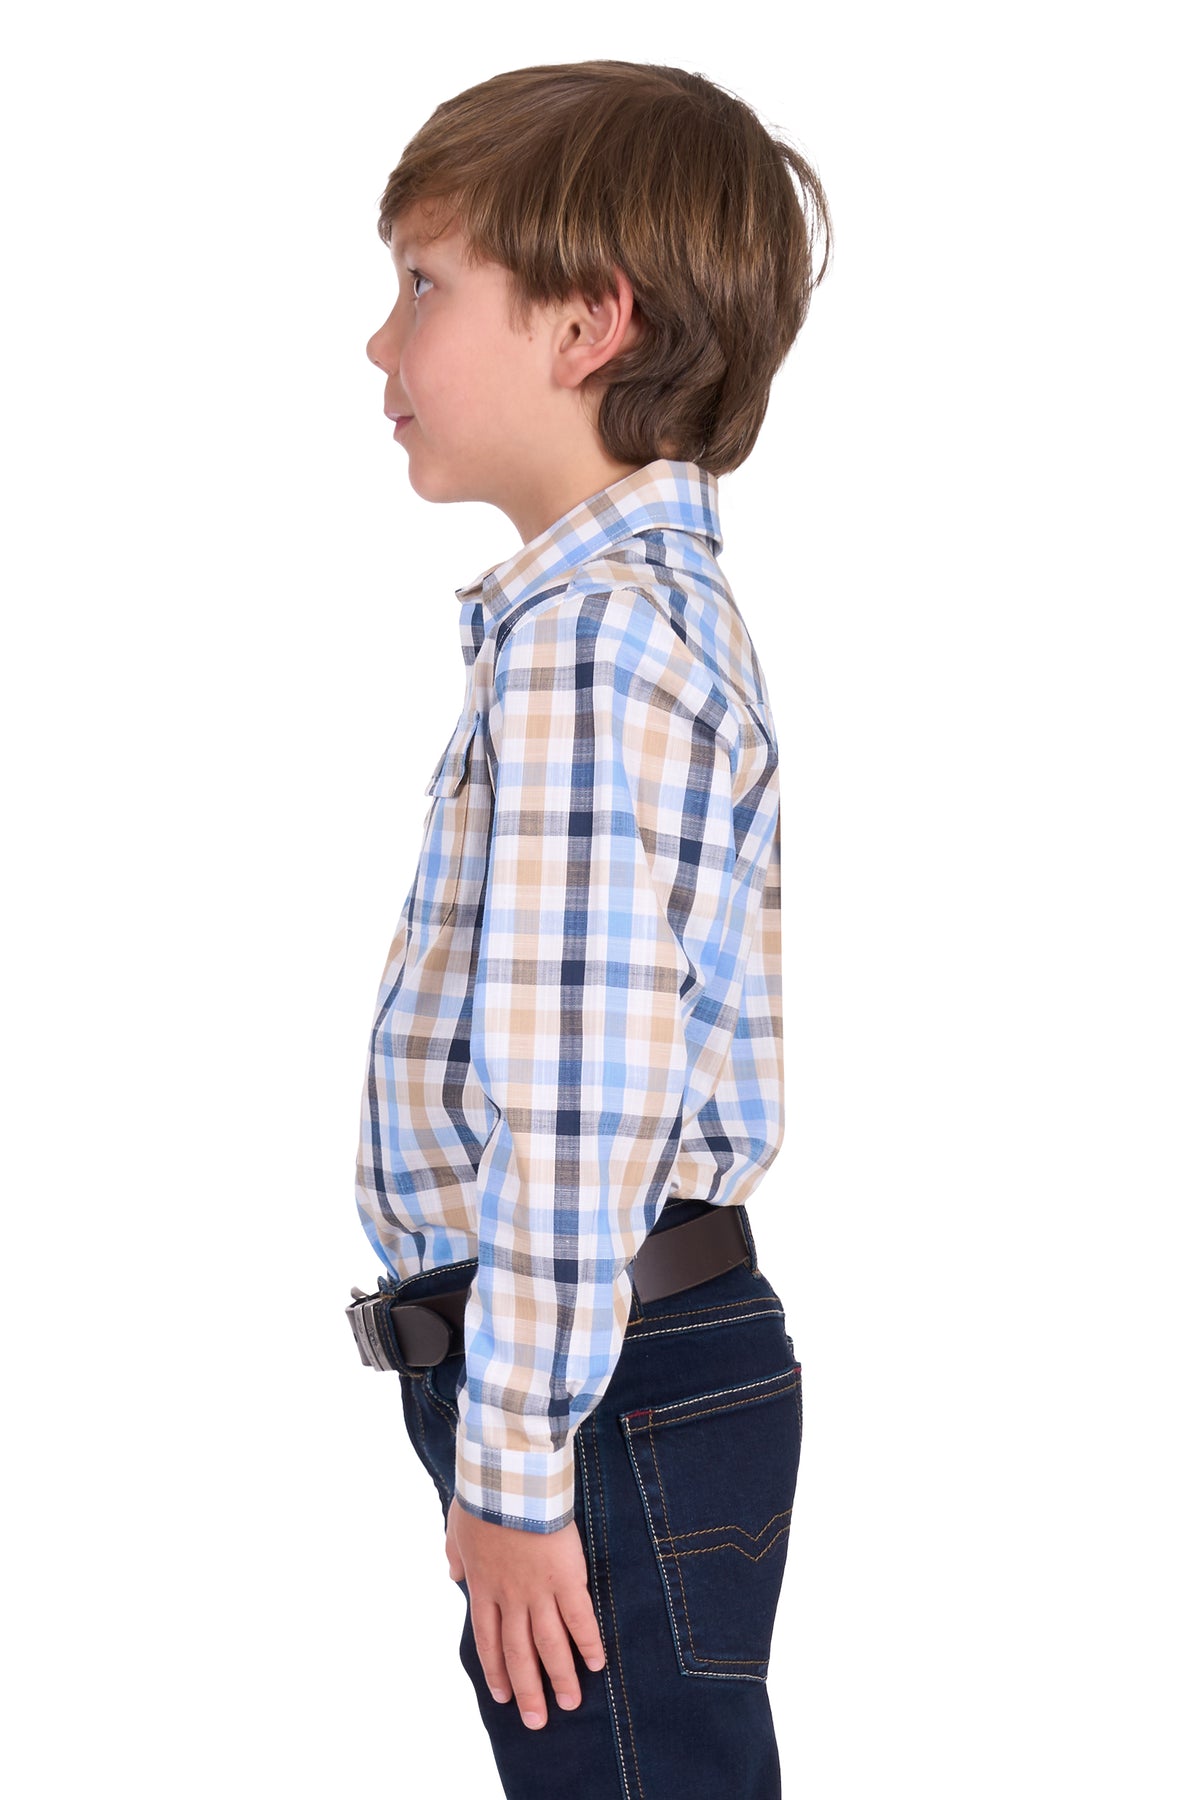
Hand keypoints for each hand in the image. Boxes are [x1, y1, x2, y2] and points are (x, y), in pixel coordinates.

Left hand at [444, 1495, 606, 1729]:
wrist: (509, 1481)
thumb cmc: (482, 1497)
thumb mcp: (456, 1528)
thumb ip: (455, 1555)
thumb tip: (452, 1572)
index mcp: (483, 1587)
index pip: (488, 1641)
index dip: (496, 1672)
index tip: (503, 1698)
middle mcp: (510, 1597)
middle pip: (519, 1653)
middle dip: (528, 1690)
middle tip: (537, 1721)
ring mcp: (538, 1590)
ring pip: (549, 1644)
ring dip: (560, 1677)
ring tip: (570, 1703)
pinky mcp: (566, 1577)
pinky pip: (579, 1618)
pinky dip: (588, 1642)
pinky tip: (596, 1663)